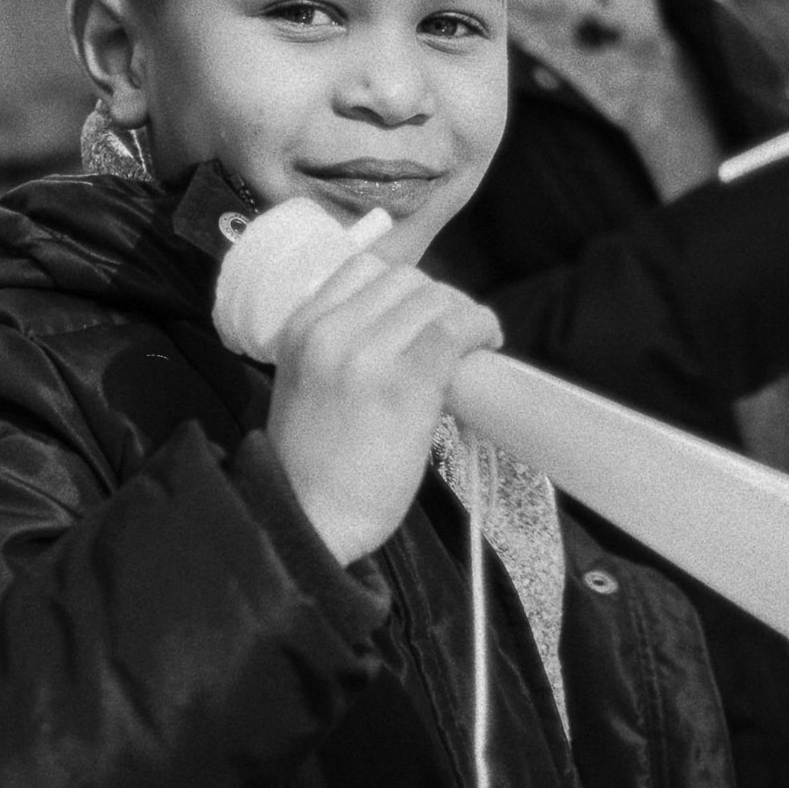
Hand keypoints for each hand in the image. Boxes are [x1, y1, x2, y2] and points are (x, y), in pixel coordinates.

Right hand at [265, 252, 503, 565]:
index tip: (424, 313)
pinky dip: (481, 327)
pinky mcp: (405, 383)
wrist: (310, 520)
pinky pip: (455, 328)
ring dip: (464, 313)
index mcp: (301, 329)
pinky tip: (488, 343)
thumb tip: (405, 331)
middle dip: (439, 298)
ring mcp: (366, 354)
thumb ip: (340, 350)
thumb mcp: (306, 386)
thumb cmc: (312, 468)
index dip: (406, 285)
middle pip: (405, 277)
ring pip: (434, 296)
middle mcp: (329, 330)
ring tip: (474, 342)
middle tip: (455, 333)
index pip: (365, 267)